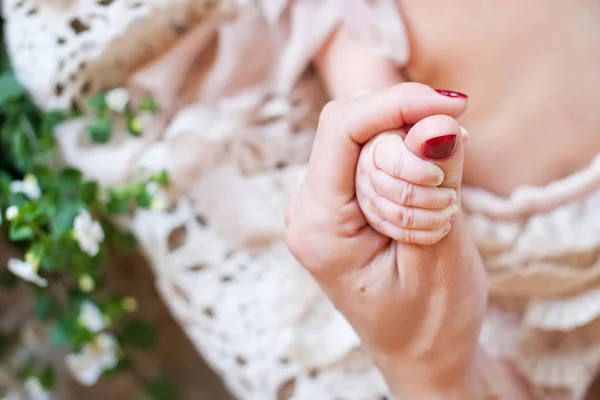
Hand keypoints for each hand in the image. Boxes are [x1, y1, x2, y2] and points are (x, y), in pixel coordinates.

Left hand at [286, 83, 486, 398]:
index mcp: (318, 227)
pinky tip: (426, 199)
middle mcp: (308, 209)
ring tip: (433, 217)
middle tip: (445, 193)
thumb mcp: (438, 256)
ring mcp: (321, 205)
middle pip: (352, 128)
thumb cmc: (430, 322)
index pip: (341, 131)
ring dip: (410, 157)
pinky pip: (371, 157)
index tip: (455, 106)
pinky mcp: (342, 202)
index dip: (397, 105)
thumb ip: (433, 186)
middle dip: (407, 140)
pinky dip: (407, 163)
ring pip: (364, 139)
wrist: (420, 355)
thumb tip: (437, 121)